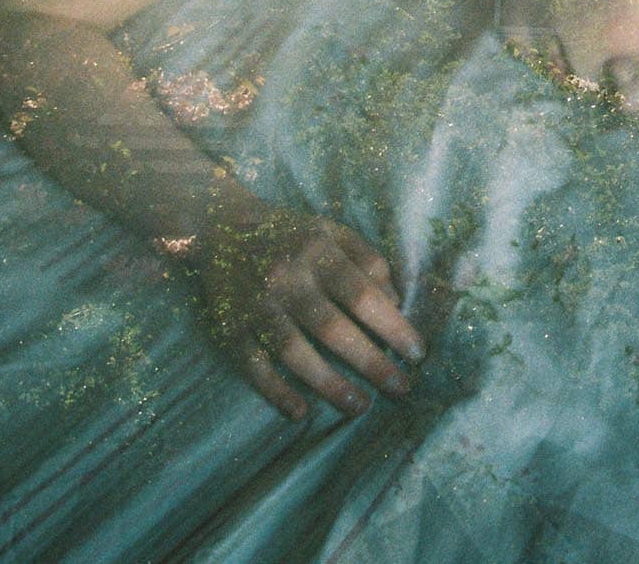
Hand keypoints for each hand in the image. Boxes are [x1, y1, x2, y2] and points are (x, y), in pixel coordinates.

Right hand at [186, 199, 424, 420]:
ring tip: (360, 406)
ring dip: (330, 384)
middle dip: (371, 362)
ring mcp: (256, 305)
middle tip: (400, 388)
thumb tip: (396, 301)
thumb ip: (367, 259)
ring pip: (294, 352)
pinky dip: (275, 391)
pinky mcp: (229, 326)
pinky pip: (253, 365)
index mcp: (316, 251)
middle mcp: (286, 278)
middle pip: (332, 328)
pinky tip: (301, 412)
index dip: (392, 326)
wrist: (221, 226)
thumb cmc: (290, 234)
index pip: (362, 294)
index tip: (417, 353)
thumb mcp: (331, 231)